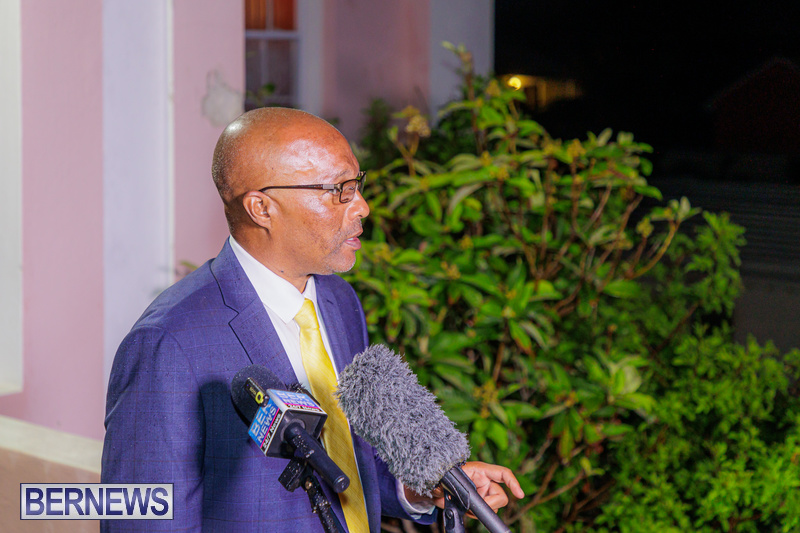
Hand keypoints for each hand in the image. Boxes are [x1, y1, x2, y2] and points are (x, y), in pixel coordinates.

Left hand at [404, 461, 524, 513]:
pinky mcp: (481, 502)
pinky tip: (466, 511)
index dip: (513, 482)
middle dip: (490, 505)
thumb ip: (446, 486)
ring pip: (493, 506)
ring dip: (481, 511)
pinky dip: (477, 515)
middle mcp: (485, 481)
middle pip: (500, 495)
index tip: (520, 495)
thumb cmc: (441, 478)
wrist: (436, 488)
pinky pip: (486, 512)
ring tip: (465, 507)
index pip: (502, 473)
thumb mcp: (442, 480)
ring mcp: (484, 492)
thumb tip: (446, 492)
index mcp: (479, 470)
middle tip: (473, 508)